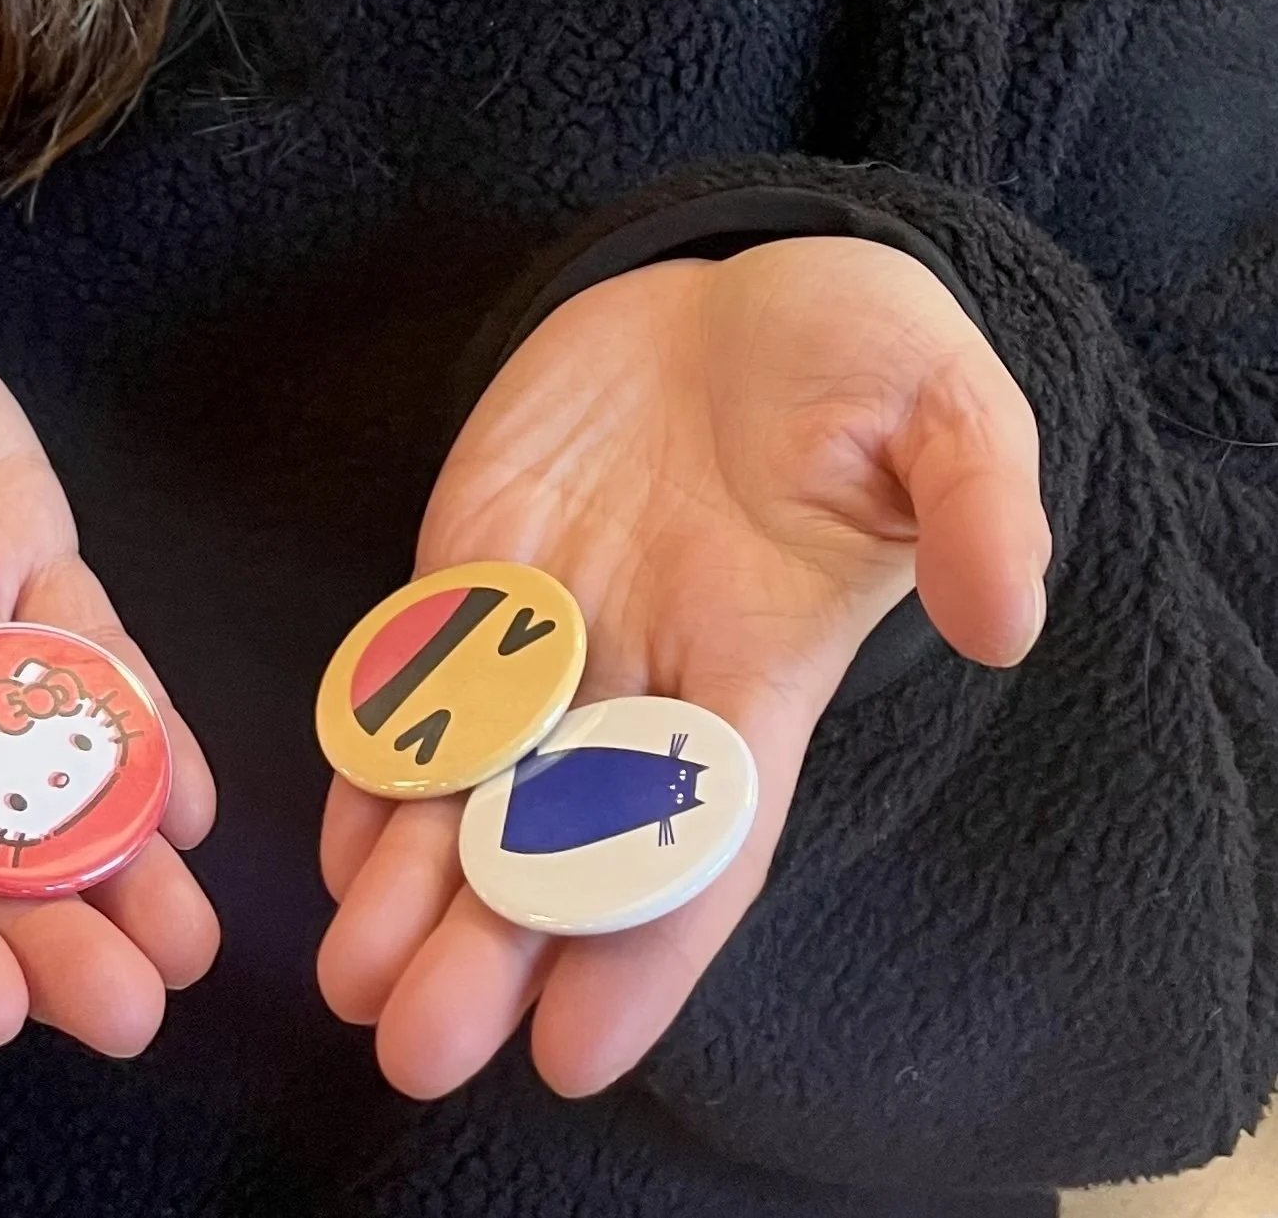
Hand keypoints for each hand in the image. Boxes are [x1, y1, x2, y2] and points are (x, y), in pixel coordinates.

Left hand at [316, 236, 1048, 1097]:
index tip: (578, 1048)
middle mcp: (641, 682)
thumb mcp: (944, 407)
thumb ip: (975, 504)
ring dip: (409, 890)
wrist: (730, 299)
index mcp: (756, 672)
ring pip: (468, 789)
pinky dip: (375, 768)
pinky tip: (339, 851)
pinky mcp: (469, 579)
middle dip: (490, 947)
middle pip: (558, 845)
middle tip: (417, 1048)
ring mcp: (546, 636)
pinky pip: (413, 691)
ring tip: (352, 986)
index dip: (643, 947)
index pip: (698, 837)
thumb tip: (1008, 618)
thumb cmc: (855, 358)